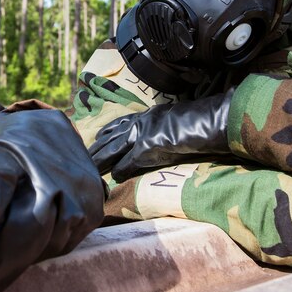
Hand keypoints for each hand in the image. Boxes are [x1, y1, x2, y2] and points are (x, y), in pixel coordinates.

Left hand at [0, 109, 105, 291]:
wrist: (49, 128)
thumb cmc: (1, 151)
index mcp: (2, 154)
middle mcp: (44, 167)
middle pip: (30, 223)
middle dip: (4, 261)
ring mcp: (74, 184)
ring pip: (51, 240)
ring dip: (27, 257)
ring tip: (8, 256)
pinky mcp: (94, 202)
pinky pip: (69, 242)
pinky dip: (49, 249)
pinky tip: (35, 242)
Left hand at [88, 91, 232, 181]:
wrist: (212, 120)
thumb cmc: (200, 122)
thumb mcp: (175, 121)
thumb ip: (162, 129)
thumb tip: (158, 139)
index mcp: (148, 114)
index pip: (120, 123)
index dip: (107, 133)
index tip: (97, 138)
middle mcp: (142, 121)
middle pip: (111, 137)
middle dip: (96, 148)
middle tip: (80, 157)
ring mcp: (144, 133)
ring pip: (113, 148)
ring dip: (99, 161)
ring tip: (88, 170)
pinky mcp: (149, 146)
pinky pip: (129, 161)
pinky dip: (120, 169)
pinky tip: (113, 177)